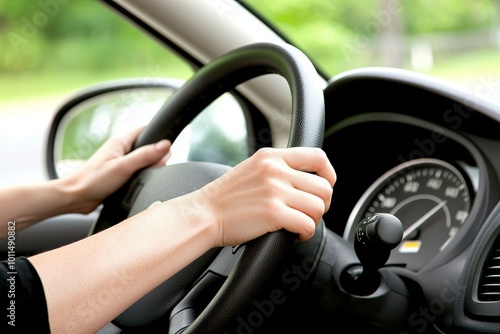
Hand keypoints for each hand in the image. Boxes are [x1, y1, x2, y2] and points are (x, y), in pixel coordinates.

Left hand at [64, 126, 171, 213]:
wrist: (75, 198)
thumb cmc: (93, 180)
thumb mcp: (123, 167)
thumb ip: (145, 156)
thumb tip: (165, 145)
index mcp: (120, 142)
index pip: (144, 130)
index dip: (158, 134)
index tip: (168, 143)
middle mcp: (120, 151)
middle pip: (146, 147)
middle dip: (156, 154)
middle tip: (158, 165)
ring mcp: (119, 163)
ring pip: (141, 161)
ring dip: (148, 167)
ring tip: (150, 174)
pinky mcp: (118, 176)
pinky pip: (135, 172)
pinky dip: (141, 176)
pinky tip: (141, 182)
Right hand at [195, 147, 335, 245]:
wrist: (204, 214)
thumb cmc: (226, 198)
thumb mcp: (252, 169)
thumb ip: (277, 169)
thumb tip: (305, 179)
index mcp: (271, 157)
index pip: (317, 157)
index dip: (329, 174)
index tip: (326, 185)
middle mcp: (275, 170)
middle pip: (324, 186)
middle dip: (322, 204)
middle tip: (309, 213)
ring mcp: (275, 191)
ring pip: (319, 206)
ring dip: (314, 220)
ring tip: (300, 224)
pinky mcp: (273, 213)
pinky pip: (308, 224)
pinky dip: (305, 233)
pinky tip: (294, 234)